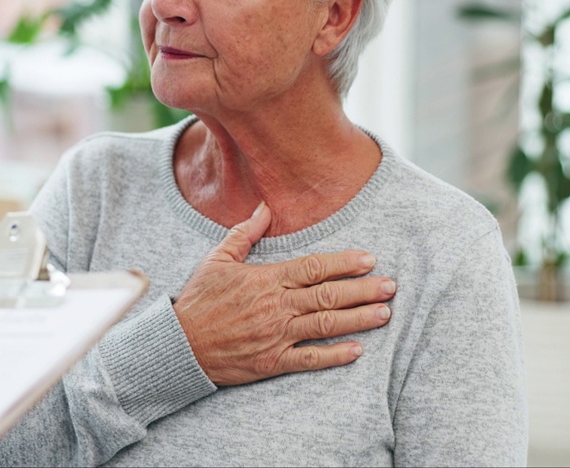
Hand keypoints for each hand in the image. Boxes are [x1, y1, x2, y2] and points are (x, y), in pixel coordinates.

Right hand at [173, 202, 395, 385]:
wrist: (179, 345)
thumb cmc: (198, 301)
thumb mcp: (216, 260)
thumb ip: (244, 234)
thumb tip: (264, 208)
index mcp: (266, 280)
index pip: (313, 268)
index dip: (344, 263)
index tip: (368, 259)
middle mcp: (276, 307)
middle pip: (328, 295)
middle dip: (363, 290)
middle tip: (391, 286)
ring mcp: (276, 335)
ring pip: (326, 325)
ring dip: (358, 319)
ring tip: (385, 313)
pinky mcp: (272, 361)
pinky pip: (310, 359)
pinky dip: (335, 355)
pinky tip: (357, 350)